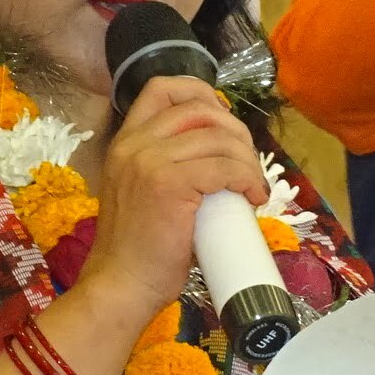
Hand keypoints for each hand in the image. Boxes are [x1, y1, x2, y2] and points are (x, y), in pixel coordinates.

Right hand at [79, 76, 267, 310]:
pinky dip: (247, 178)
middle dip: (236, 131)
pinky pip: (224, 167)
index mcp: (125, 142)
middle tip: (247, 164)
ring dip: (248, 160)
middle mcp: (134, 144)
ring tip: (253, 186)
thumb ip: (167, 167)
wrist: (121, 285)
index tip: (224, 123)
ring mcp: (149, 161)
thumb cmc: (138, 250)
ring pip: (219, 139)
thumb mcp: (142, 193)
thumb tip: (219, 158)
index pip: (161, 89)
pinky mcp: (169, 184)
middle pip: (200, 109)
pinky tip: (252, 195)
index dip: (201, 94)